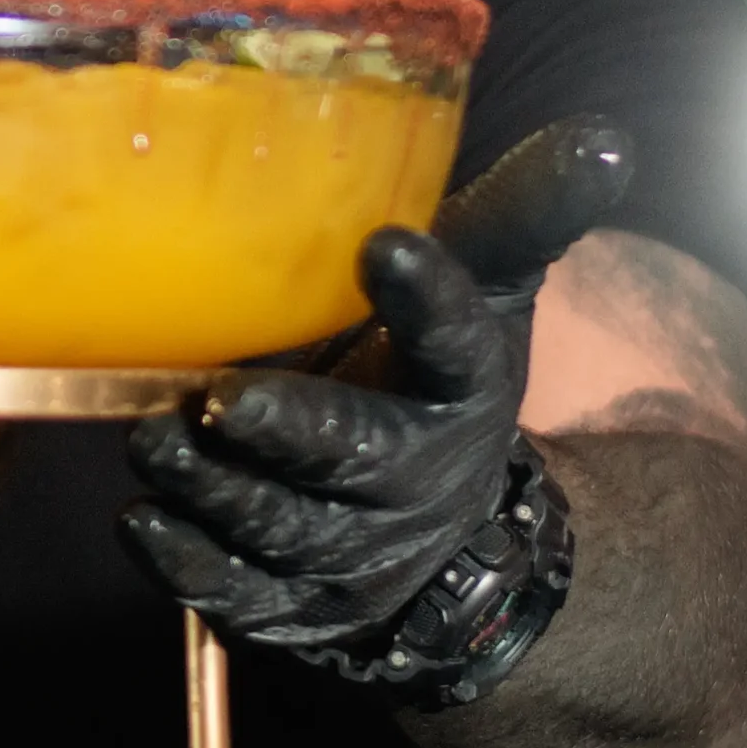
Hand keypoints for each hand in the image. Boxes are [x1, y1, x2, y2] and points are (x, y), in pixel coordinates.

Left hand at [118, 119, 633, 681]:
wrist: (439, 540)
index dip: (428, 299)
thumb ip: (521, 214)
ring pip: (282, 527)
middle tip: (227, 399)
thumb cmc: (434, 378)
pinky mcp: (292, 605)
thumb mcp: (487, 292)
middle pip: (358, 456)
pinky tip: (141, 519)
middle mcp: (415, 476)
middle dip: (294, 432)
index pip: (459, 343)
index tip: (383, 244)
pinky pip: (237, 594)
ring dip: (216, 488)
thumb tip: (606, 142)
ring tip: (157, 439)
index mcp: (464, 388)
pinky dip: (185, 564)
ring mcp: (353, 550)